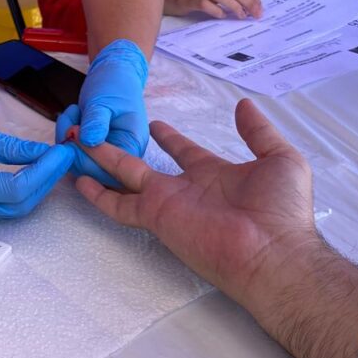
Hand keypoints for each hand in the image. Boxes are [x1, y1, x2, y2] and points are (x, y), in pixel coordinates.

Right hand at [0, 102, 72, 218]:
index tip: (63, 152)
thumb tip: (45, 152)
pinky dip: (17, 189)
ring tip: (50, 162)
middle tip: (61, 157)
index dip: (45, 171)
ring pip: (10, 208)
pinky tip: (29, 169)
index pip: (17, 189)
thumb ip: (13, 148)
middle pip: (18, 205)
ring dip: (33, 188)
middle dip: (44, 182)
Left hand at [56, 39, 148, 183]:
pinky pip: (75, 153)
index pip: (105, 167)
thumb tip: (87, 141)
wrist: (114, 74)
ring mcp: (108, 154)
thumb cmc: (114, 84)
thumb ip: (96, 121)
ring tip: (72, 113)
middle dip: (72, 145)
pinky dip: (67, 137)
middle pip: (89, 169)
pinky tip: (72, 118)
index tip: (73, 127)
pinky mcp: (95, 150)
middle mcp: (122, 156)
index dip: (82, 152)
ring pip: (78, 162)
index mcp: (132, 146)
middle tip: (69, 118)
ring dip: (67, 139)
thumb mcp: (103, 100)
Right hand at [75, 99, 316, 305]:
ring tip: (76, 143)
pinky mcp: (156, 217)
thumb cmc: (282, 211)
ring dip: (100, 160)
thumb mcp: (280, 158)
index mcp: (213, 174)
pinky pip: (120, 205)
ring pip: (124, 177)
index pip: (184, 151)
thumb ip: (259, 131)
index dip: (169, 137)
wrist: (274, 252)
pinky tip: (79, 181)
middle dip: (122, 148)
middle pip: (145, 164)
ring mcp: (168, 202)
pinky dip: (98, 195)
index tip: (152, 124)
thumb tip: (244, 105)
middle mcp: (185, 188)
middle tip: (99, 132)